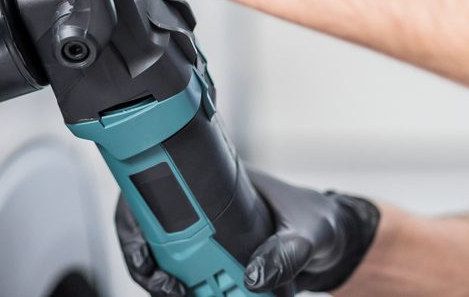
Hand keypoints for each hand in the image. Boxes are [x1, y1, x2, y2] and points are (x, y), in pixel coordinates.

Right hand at [114, 171, 380, 294]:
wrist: (334, 239)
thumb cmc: (317, 220)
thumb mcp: (308, 232)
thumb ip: (285, 253)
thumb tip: (253, 277)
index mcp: (211, 183)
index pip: (151, 194)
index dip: (134, 225)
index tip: (145, 256)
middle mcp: (198, 208)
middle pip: (146, 235)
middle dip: (149, 267)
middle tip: (172, 290)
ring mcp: (204, 237)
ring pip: (162, 262)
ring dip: (168, 284)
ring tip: (187, 296)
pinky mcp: (215, 264)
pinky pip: (189, 280)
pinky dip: (191, 292)